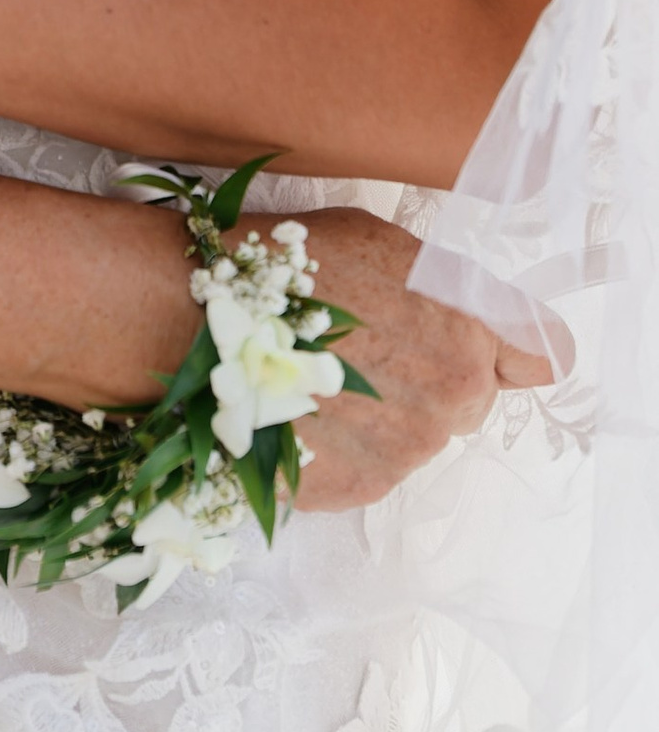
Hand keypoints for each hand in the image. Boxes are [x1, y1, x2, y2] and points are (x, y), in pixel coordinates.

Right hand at [279, 206, 550, 511]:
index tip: (487, 351)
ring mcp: (404, 451)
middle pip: (468, 401)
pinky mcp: (356, 488)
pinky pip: (369, 469)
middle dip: (430, 381)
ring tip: (316, 379)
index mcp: (464, 328)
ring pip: (416, 438)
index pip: (540, 357)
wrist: (190, 319)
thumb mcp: (377, 243)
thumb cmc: (282, 266)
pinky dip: (342, 448)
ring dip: (381, 416)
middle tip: (364, 352)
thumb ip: (442, 290)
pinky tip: (299, 413)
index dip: (512, 352)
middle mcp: (448, 397)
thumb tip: (471, 325)